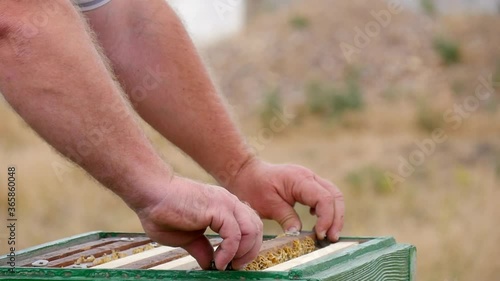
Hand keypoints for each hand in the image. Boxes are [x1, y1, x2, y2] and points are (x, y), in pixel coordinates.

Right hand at [134, 176, 262, 269]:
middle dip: (251, 251)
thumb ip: (202, 247)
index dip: (247, 246)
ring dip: (244, 252)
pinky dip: (230, 252)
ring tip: (227, 264)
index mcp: (224, 207)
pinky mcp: (217, 208)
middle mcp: (228, 202)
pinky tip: (218, 262)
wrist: (150, 194)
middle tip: (236, 266)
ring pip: (252, 230)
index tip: (234, 263)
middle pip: (257, 227)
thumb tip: (209, 262)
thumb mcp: (187, 237)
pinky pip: (235, 235)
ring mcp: (225, 203)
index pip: (250, 225)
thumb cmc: (162, 212)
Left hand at [226, 158, 343, 241]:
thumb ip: (286, 218)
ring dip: (334, 215)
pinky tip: (317, 221)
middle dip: (336, 218)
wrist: (246, 173)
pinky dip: (327, 209)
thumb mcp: (267, 205)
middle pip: (334, 196)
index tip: (320, 235)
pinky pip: (326, 195)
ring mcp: (310, 178)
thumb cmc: (254, 187)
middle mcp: (309, 176)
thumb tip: (299, 235)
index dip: (326, 218)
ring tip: (329, 234)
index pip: (324, 198)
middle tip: (331, 238)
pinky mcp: (308, 184)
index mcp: (300, 179)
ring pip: (333, 195)